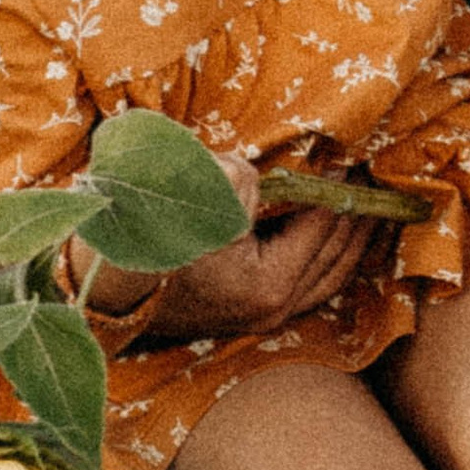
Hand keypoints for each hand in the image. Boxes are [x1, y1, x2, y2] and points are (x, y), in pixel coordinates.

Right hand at [76, 181, 376, 340]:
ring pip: (327, 276)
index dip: (342, 184)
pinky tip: (337, 235)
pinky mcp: (239, 313)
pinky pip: (305, 284)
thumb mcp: (198, 189)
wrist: (86, 276)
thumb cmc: (140, 227)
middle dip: (363, 215)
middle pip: (337, 255)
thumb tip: (266, 178)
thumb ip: (246, 179)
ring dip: (353, 241)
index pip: (324, 223)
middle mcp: (269, 311)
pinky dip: (327, 257)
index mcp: (267, 286)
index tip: (359, 152)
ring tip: (377, 206)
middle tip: (382, 175)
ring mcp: (255, 317)